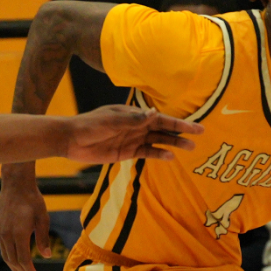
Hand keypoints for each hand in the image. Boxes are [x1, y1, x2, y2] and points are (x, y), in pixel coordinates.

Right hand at [0, 174, 52, 270]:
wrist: (15, 184)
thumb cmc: (32, 199)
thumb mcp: (43, 218)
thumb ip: (44, 238)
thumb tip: (47, 255)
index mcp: (19, 233)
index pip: (23, 258)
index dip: (28, 270)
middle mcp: (7, 234)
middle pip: (12, 259)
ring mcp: (0, 231)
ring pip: (5, 254)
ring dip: (13, 266)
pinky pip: (3, 247)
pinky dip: (8, 256)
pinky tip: (14, 259)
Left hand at [61, 105, 202, 164]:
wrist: (71, 139)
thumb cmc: (90, 125)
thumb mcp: (112, 121)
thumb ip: (134, 120)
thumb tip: (155, 113)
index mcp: (134, 114)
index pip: (161, 118)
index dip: (179, 123)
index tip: (195, 126)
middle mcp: (136, 126)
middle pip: (163, 129)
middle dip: (181, 132)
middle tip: (199, 135)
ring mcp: (132, 139)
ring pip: (157, 141)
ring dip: (173, 144)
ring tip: (189, 148)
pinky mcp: (126, 152)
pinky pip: (146, 153)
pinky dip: (157, 154)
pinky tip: (169, 157)